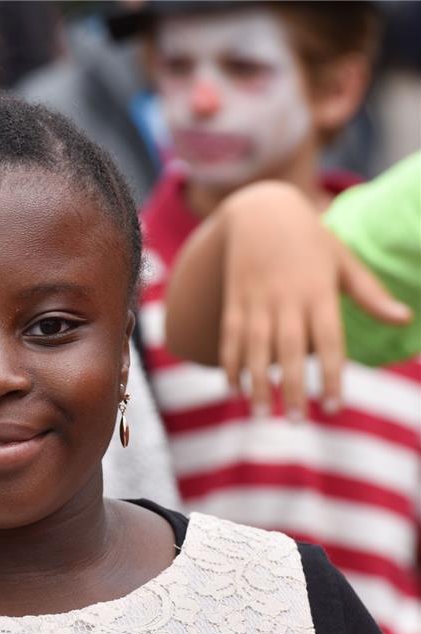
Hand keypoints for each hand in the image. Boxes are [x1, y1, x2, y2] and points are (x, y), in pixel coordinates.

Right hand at [215, 182, 408, 417]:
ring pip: (254, 348)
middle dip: (292, 388)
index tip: (334, 407)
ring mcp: (256, 301)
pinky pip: (230, 338)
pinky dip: (230, 364)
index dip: (330, 375)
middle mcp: (286, 299)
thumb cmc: (310, 240)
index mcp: (318, 291)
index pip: (327, 340)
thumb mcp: (343, 261)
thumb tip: (404, 320)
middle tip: (299, 423)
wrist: (258, 210)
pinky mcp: (233, 302)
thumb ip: (370, 294)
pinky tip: (234, 390)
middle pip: (288, 350)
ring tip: (261, 413)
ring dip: (256, 383)